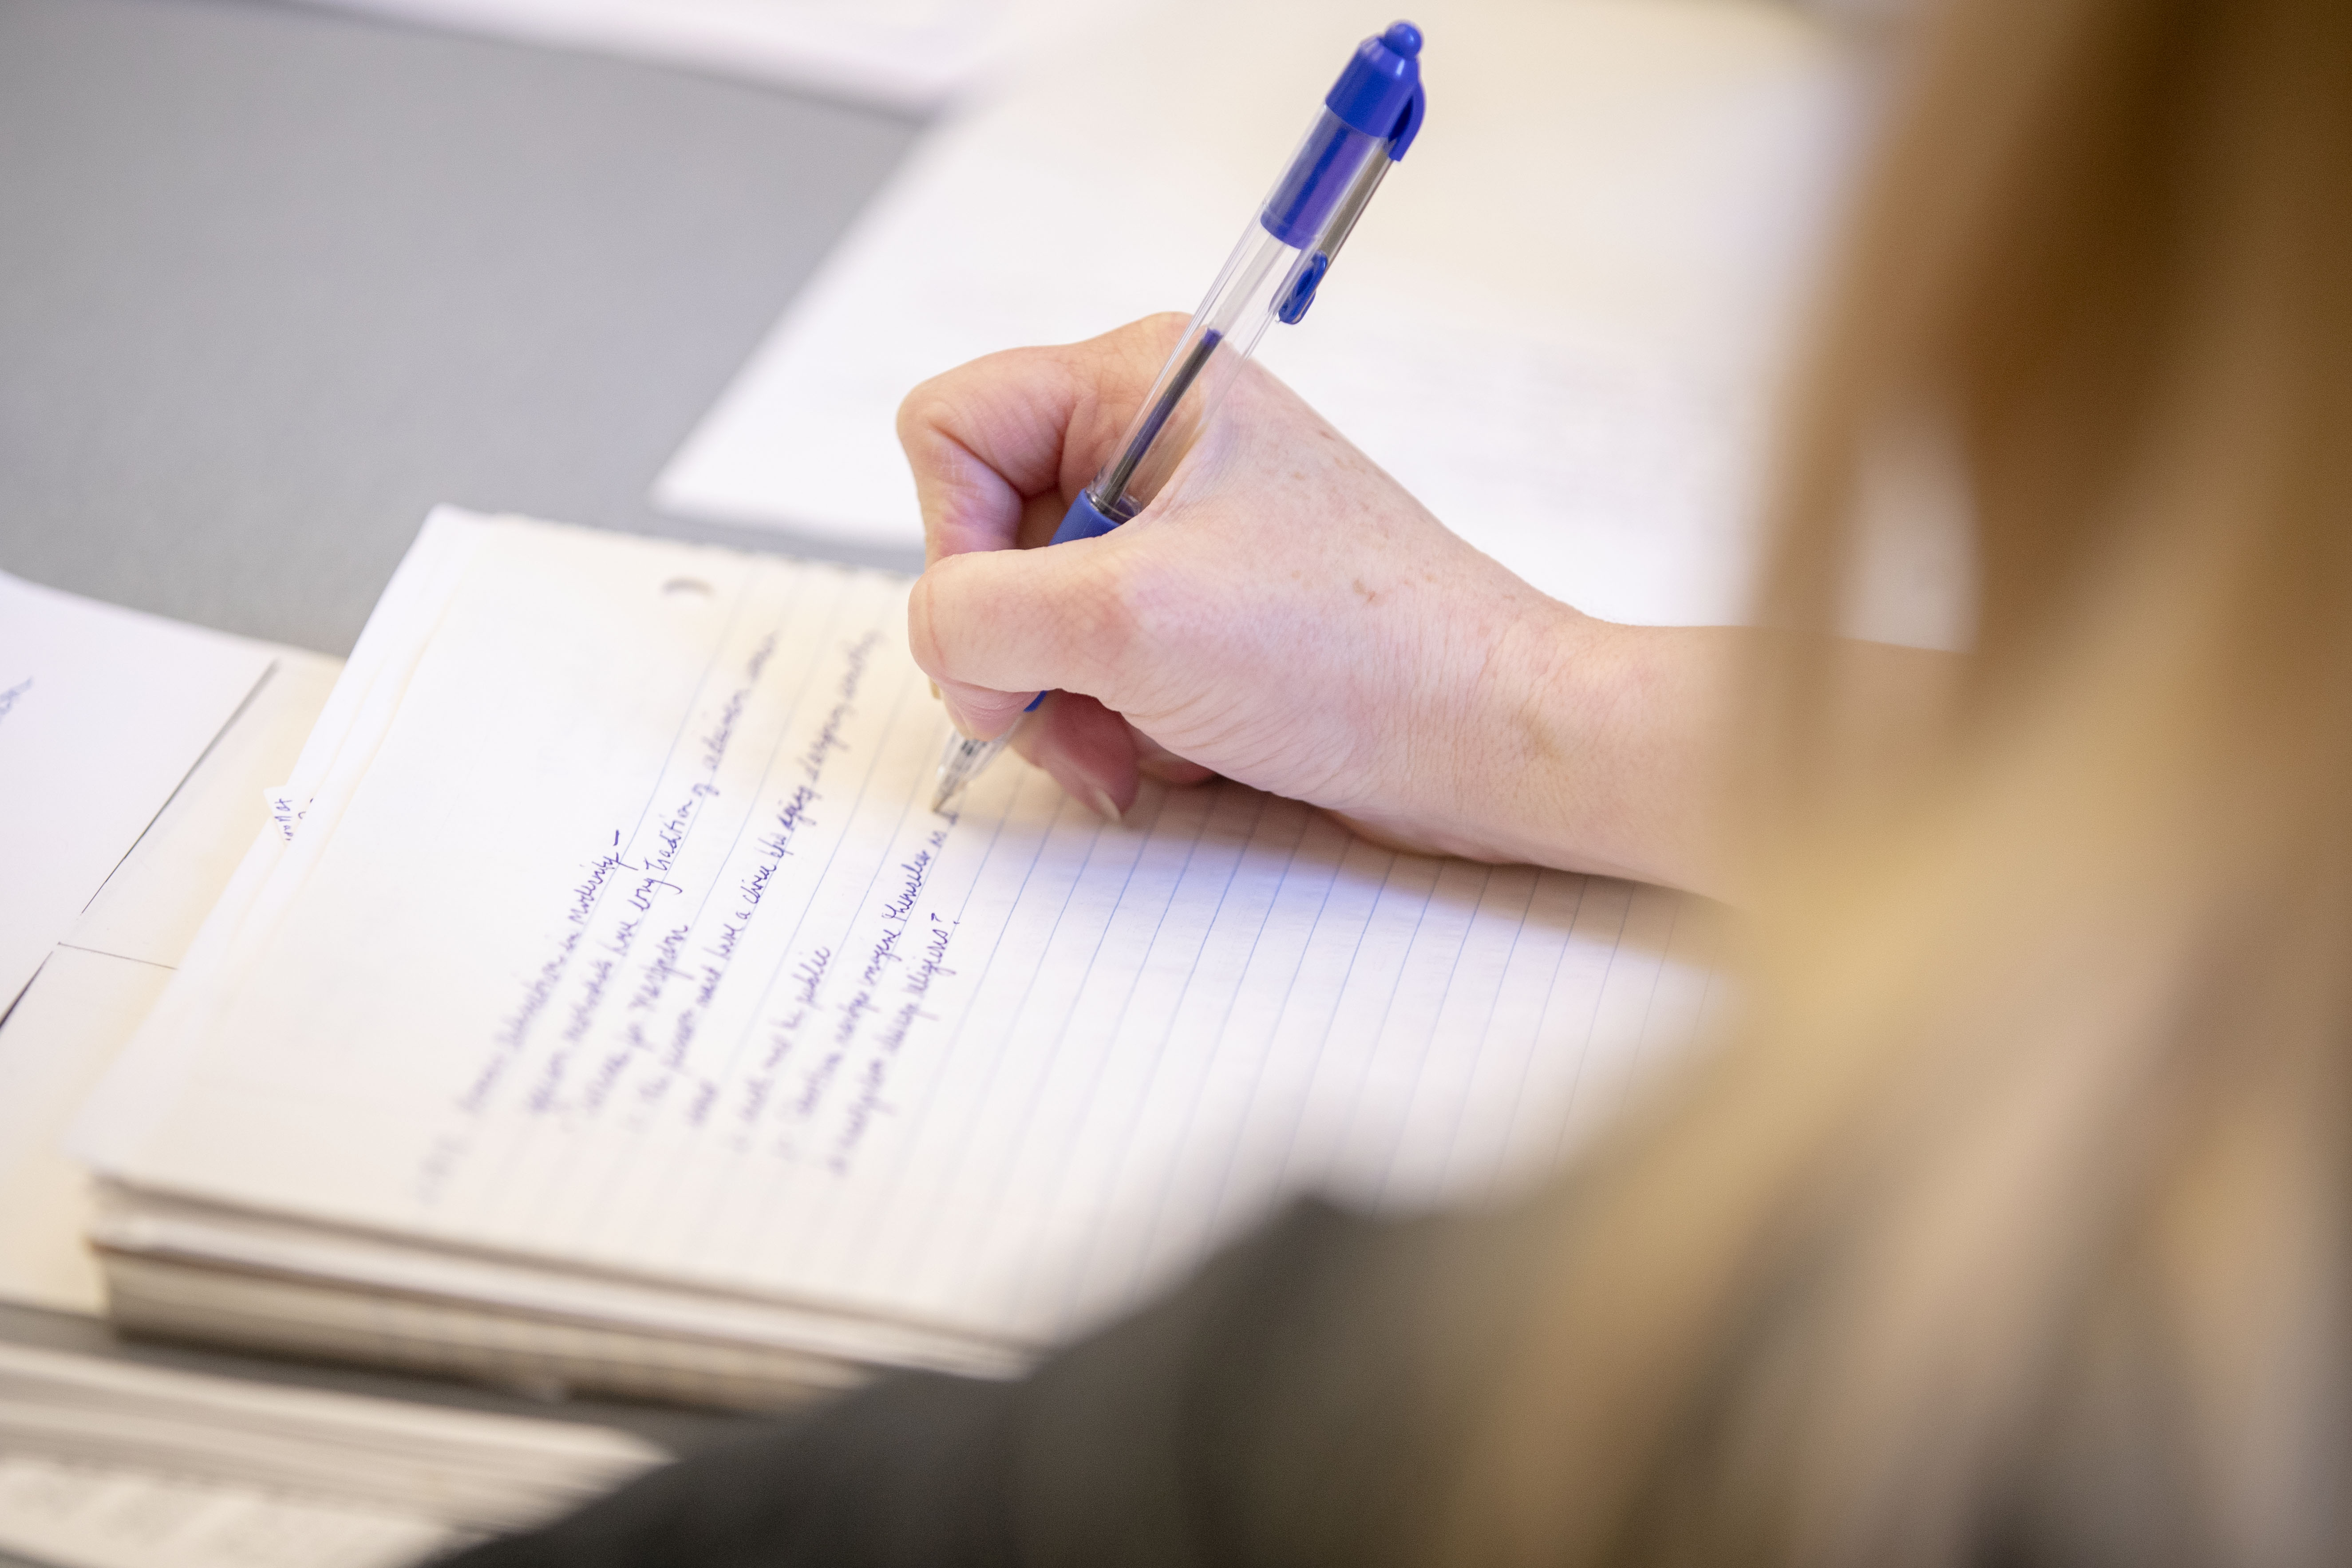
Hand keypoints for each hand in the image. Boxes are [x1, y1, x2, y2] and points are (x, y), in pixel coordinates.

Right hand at [898, 316, 1739, 890]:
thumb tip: (939, 639)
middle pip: (980, 541)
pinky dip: (1117, 728)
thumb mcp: (1126, 619)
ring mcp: (1179, 539)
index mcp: (1138, 384)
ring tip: (1134, 753)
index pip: (948, 432)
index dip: (948, 541)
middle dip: (1013, 653)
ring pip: (1031, 623)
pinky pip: (1095, 671)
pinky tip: (1180, 756)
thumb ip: (976, 614)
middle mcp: (1153, 448)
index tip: (1011, 628)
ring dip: (1064, 710)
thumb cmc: (1347, 654)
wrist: (1488, 740)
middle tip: (1069, 718)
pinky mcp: (1203, 619)